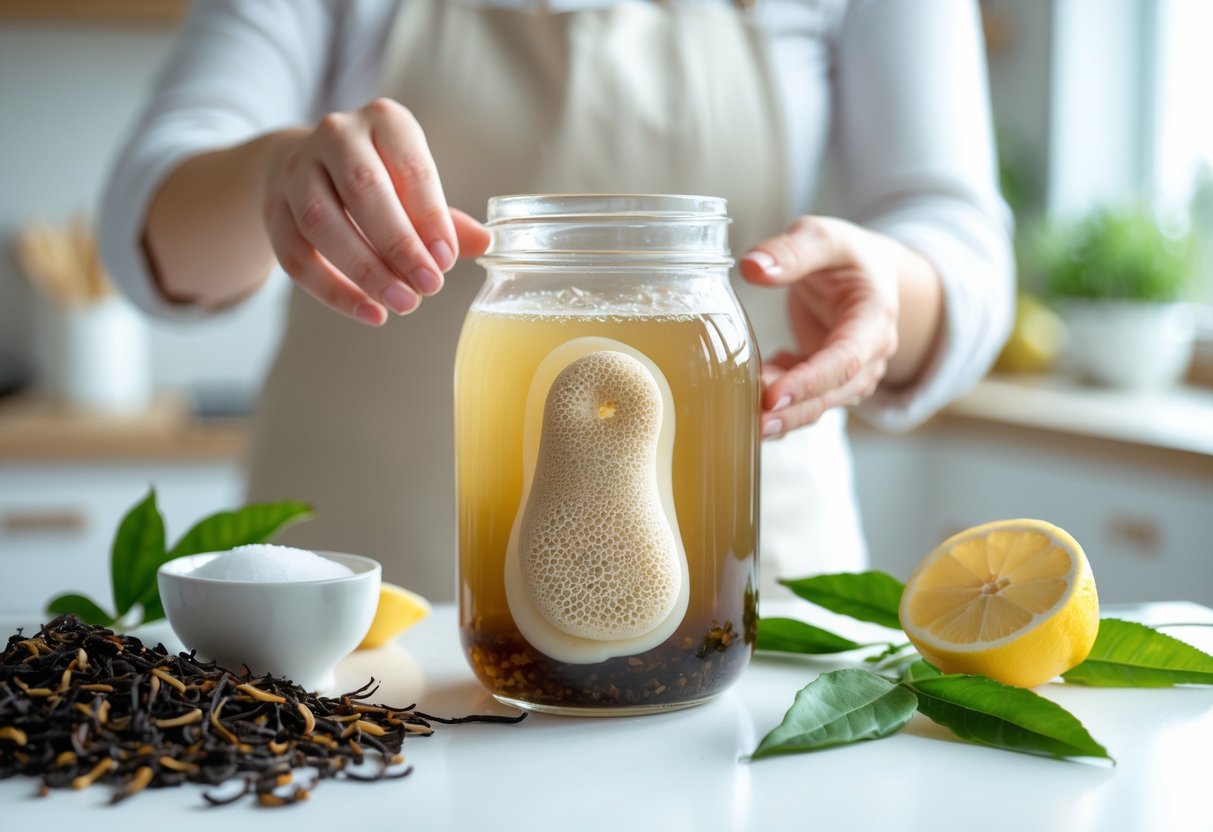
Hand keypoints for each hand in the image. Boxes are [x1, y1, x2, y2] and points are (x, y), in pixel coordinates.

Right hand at [262, 98, 489, 325]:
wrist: (307, 167)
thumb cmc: (381, 180)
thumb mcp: (416, 186)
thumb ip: (445, 217)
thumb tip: (484, 243)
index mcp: (384, 121)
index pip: (410, 168)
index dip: (430, 217)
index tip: (446, 260)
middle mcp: (336, 135)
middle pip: (363, 190)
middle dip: (398, 245)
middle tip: (428, 286)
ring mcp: (297, 170)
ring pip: (323, 223)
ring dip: (365, 270)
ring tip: (402, 303)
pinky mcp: (273, 210)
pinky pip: (296, 256)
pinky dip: (333, 290)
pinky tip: (369, 312)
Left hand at [740, 216, 903, 438]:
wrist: (866, 271)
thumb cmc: (846, 254)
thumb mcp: (824, 237)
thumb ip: (792, 251)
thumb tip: (752, 269)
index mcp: (874, 319)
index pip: (845, 360)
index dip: (810, 381)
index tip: (774, 396)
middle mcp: (869, 354)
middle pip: (832, 393)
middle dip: (794, 411)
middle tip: (756, 424)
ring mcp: (849, 372)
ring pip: (818, 403)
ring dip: (784, 414)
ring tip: (746, 418)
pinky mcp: (825, 378)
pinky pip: (803, 399)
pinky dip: (777, 401)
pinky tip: (749, 391)